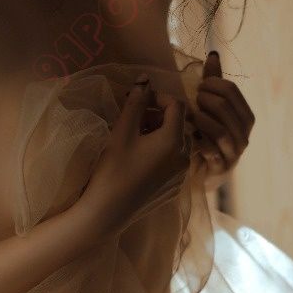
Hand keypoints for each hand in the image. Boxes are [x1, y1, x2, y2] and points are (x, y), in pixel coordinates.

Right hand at [77, 72, 191, 242]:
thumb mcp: (122, 131)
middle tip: (134, 119)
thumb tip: (144, 79)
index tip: (138, 100)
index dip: (158, 97)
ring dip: (161, 134)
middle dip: (158, 116)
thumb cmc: (112, 169)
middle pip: (179, 125)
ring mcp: (182, 176)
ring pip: (177, 144)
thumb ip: (136, 102)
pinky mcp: (175, 189)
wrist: (107, 213)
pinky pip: (174, 162)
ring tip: (136, 138)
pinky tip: (140, 160)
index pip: (177, 106)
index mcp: (175, 141)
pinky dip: (162, 154)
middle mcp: (185, 158)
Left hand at [189, 52, 255, 177]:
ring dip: (199, 119)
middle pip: (224, 107)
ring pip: (219, 129)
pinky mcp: (221, 168)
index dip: (211, 83)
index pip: (231, 91)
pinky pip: (211, 151)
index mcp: (245, 117)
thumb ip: (214, 82)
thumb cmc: (207, 135)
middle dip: (203, 100)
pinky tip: (188, 135)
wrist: (203, 172)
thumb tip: (213, 54)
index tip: (199, 86)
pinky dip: (198, 141)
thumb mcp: (211, 107)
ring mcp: (234, 153)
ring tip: (186, 116)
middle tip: (192, 100)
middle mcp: (244, 135)